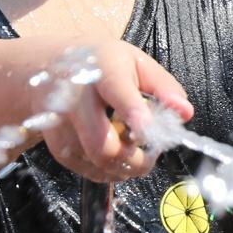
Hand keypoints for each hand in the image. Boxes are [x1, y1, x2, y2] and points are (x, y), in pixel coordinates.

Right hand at [41, 39, 192, 182]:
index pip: (115, 89)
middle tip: (151, 155)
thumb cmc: (99, 65)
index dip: (131, 111)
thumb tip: (185, 112)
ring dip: (123, 166)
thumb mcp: (136, 62)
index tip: (146, 128)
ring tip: (133, 150)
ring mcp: (60, 124)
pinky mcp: (56, 145)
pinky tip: (115, 155)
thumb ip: (163, 87)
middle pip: (102, 143)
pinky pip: (86, 170)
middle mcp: (75, 97)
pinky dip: (107, 170)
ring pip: (95, 162)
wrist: (47, 67)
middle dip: (134, 159)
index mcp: (101, 69)